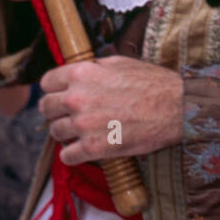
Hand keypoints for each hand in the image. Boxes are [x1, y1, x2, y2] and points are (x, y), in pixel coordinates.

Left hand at [39, 57, 183, 164]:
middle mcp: (76, 98)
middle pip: (46, 108)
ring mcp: (83, 125)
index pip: (47, 82)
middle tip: (67, 114)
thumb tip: (81, 73)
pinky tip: (82, 150)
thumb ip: (92, 68)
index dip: (53, 88)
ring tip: (78, 132)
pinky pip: (67, 157)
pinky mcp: (93, 149)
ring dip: (65, 132)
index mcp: (81, 74)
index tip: (58, 93)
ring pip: (55, 132)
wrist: (173, 108)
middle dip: (55, 110)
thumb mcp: (118, 63)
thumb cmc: (150, 83)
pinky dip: (72, 155)